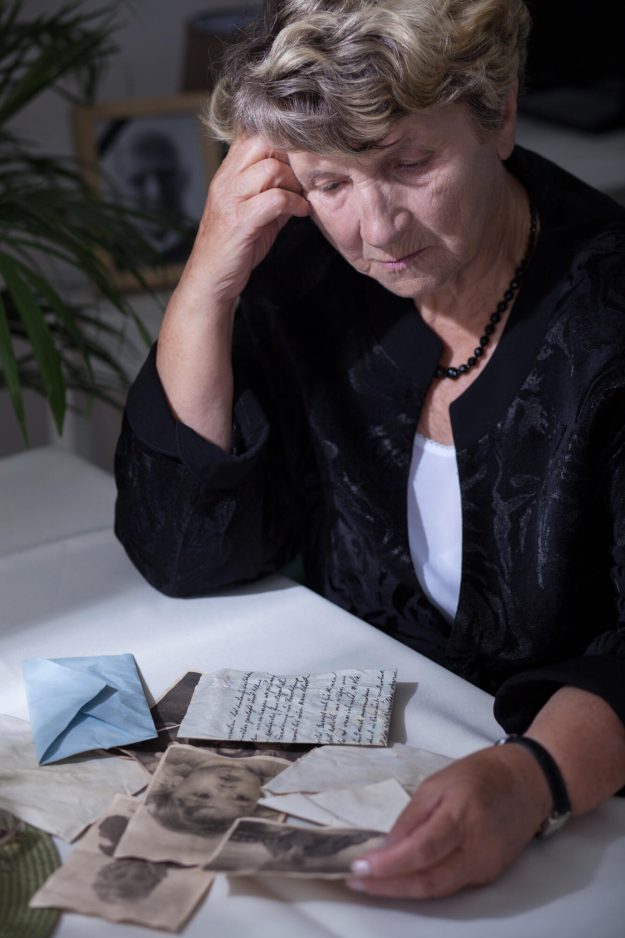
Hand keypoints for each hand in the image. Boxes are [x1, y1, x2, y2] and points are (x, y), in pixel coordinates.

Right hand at [186, 135, 309, 306]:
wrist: (211, 278)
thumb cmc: (235, 245)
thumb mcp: (255, 209)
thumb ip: (274, 189)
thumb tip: (302, 176)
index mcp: (228, 172)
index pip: (254, 132)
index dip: (281, 138)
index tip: (300, 156)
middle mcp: (226, 180)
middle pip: (263, 142)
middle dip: (290, 157)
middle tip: (303, 177)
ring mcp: (231, 199)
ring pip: (271, 169)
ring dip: (295, 182)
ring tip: (302, 197)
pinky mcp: (240, 222)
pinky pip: (274, 199)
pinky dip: (295, 203)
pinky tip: (301, 212)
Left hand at [346, 744, 551, 898]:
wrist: (529, 782)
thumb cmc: (479, 774)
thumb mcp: (439, 782)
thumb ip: (412, 816)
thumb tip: (386, 847)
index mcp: (461, 815)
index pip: (420, 850)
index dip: (389, 865)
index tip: (358, 869)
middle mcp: (476, 848)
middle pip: (428, 880)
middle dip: (388, 886)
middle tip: (355, 882)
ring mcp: (486, 865)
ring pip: (438, 889)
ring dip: (401, 891)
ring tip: (370, 885)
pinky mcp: (490, 874)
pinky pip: (450, 886)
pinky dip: (422, 885)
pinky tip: (401, 881)